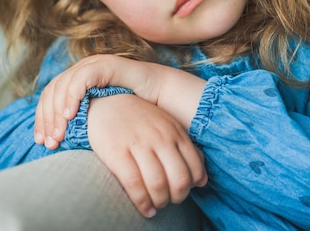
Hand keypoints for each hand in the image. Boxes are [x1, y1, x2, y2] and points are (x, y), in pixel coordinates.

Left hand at [34, 55, 205, 146]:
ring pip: (63, 85)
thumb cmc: (130, 112)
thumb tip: (55, 144)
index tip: (41, 142)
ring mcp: (92, 64)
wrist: (159, 97)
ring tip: (59, 133)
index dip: (41, 119)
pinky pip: (81, 79)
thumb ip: (80, 123)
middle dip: (47, 118)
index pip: (49, 97)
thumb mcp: (99, 119)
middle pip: (52, 91)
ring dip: (57, 111)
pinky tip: (71, 115)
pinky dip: (73, 96)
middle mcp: (81, 69)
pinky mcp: (104, 64)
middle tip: (50, 142)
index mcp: (76, 81)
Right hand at [87, 94, 206, 217]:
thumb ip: (186, 148)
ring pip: (158, 184)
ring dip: (160, 202)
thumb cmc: (140, 118)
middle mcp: (159, 137)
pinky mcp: (117, 152)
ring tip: (156, 205)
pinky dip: (142, 202)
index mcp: (174, 131)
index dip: (192, 186)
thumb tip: (202, 179)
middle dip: (178, 197)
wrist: (107, 101)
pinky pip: (134, 183)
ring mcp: (138, 144)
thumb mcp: (167, 125)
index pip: (194, 167)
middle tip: (170, 200)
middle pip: (179, 179)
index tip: (182, 191)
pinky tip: (144, 208)